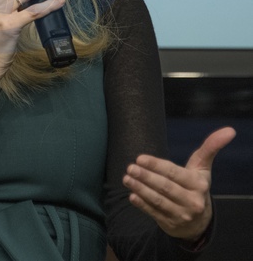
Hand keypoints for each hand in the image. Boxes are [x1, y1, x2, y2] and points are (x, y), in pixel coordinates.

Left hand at [123, 126, 235, 241]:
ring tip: (126, 178)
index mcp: (198, 184)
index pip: (174, 173)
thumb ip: (210, 148)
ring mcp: (181, 215)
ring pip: (158, 200)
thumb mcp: (203, 168)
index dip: (156, 165)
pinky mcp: (170, 225)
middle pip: (165, 187)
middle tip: (130, 167)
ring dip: (140, 189)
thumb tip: (229, 130)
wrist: (199, 222)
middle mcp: (191, 201)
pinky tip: (132, 195)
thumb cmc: (196, 186)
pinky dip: (142, 204)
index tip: (139, 158)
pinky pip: (154, 213)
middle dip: (145, 176)